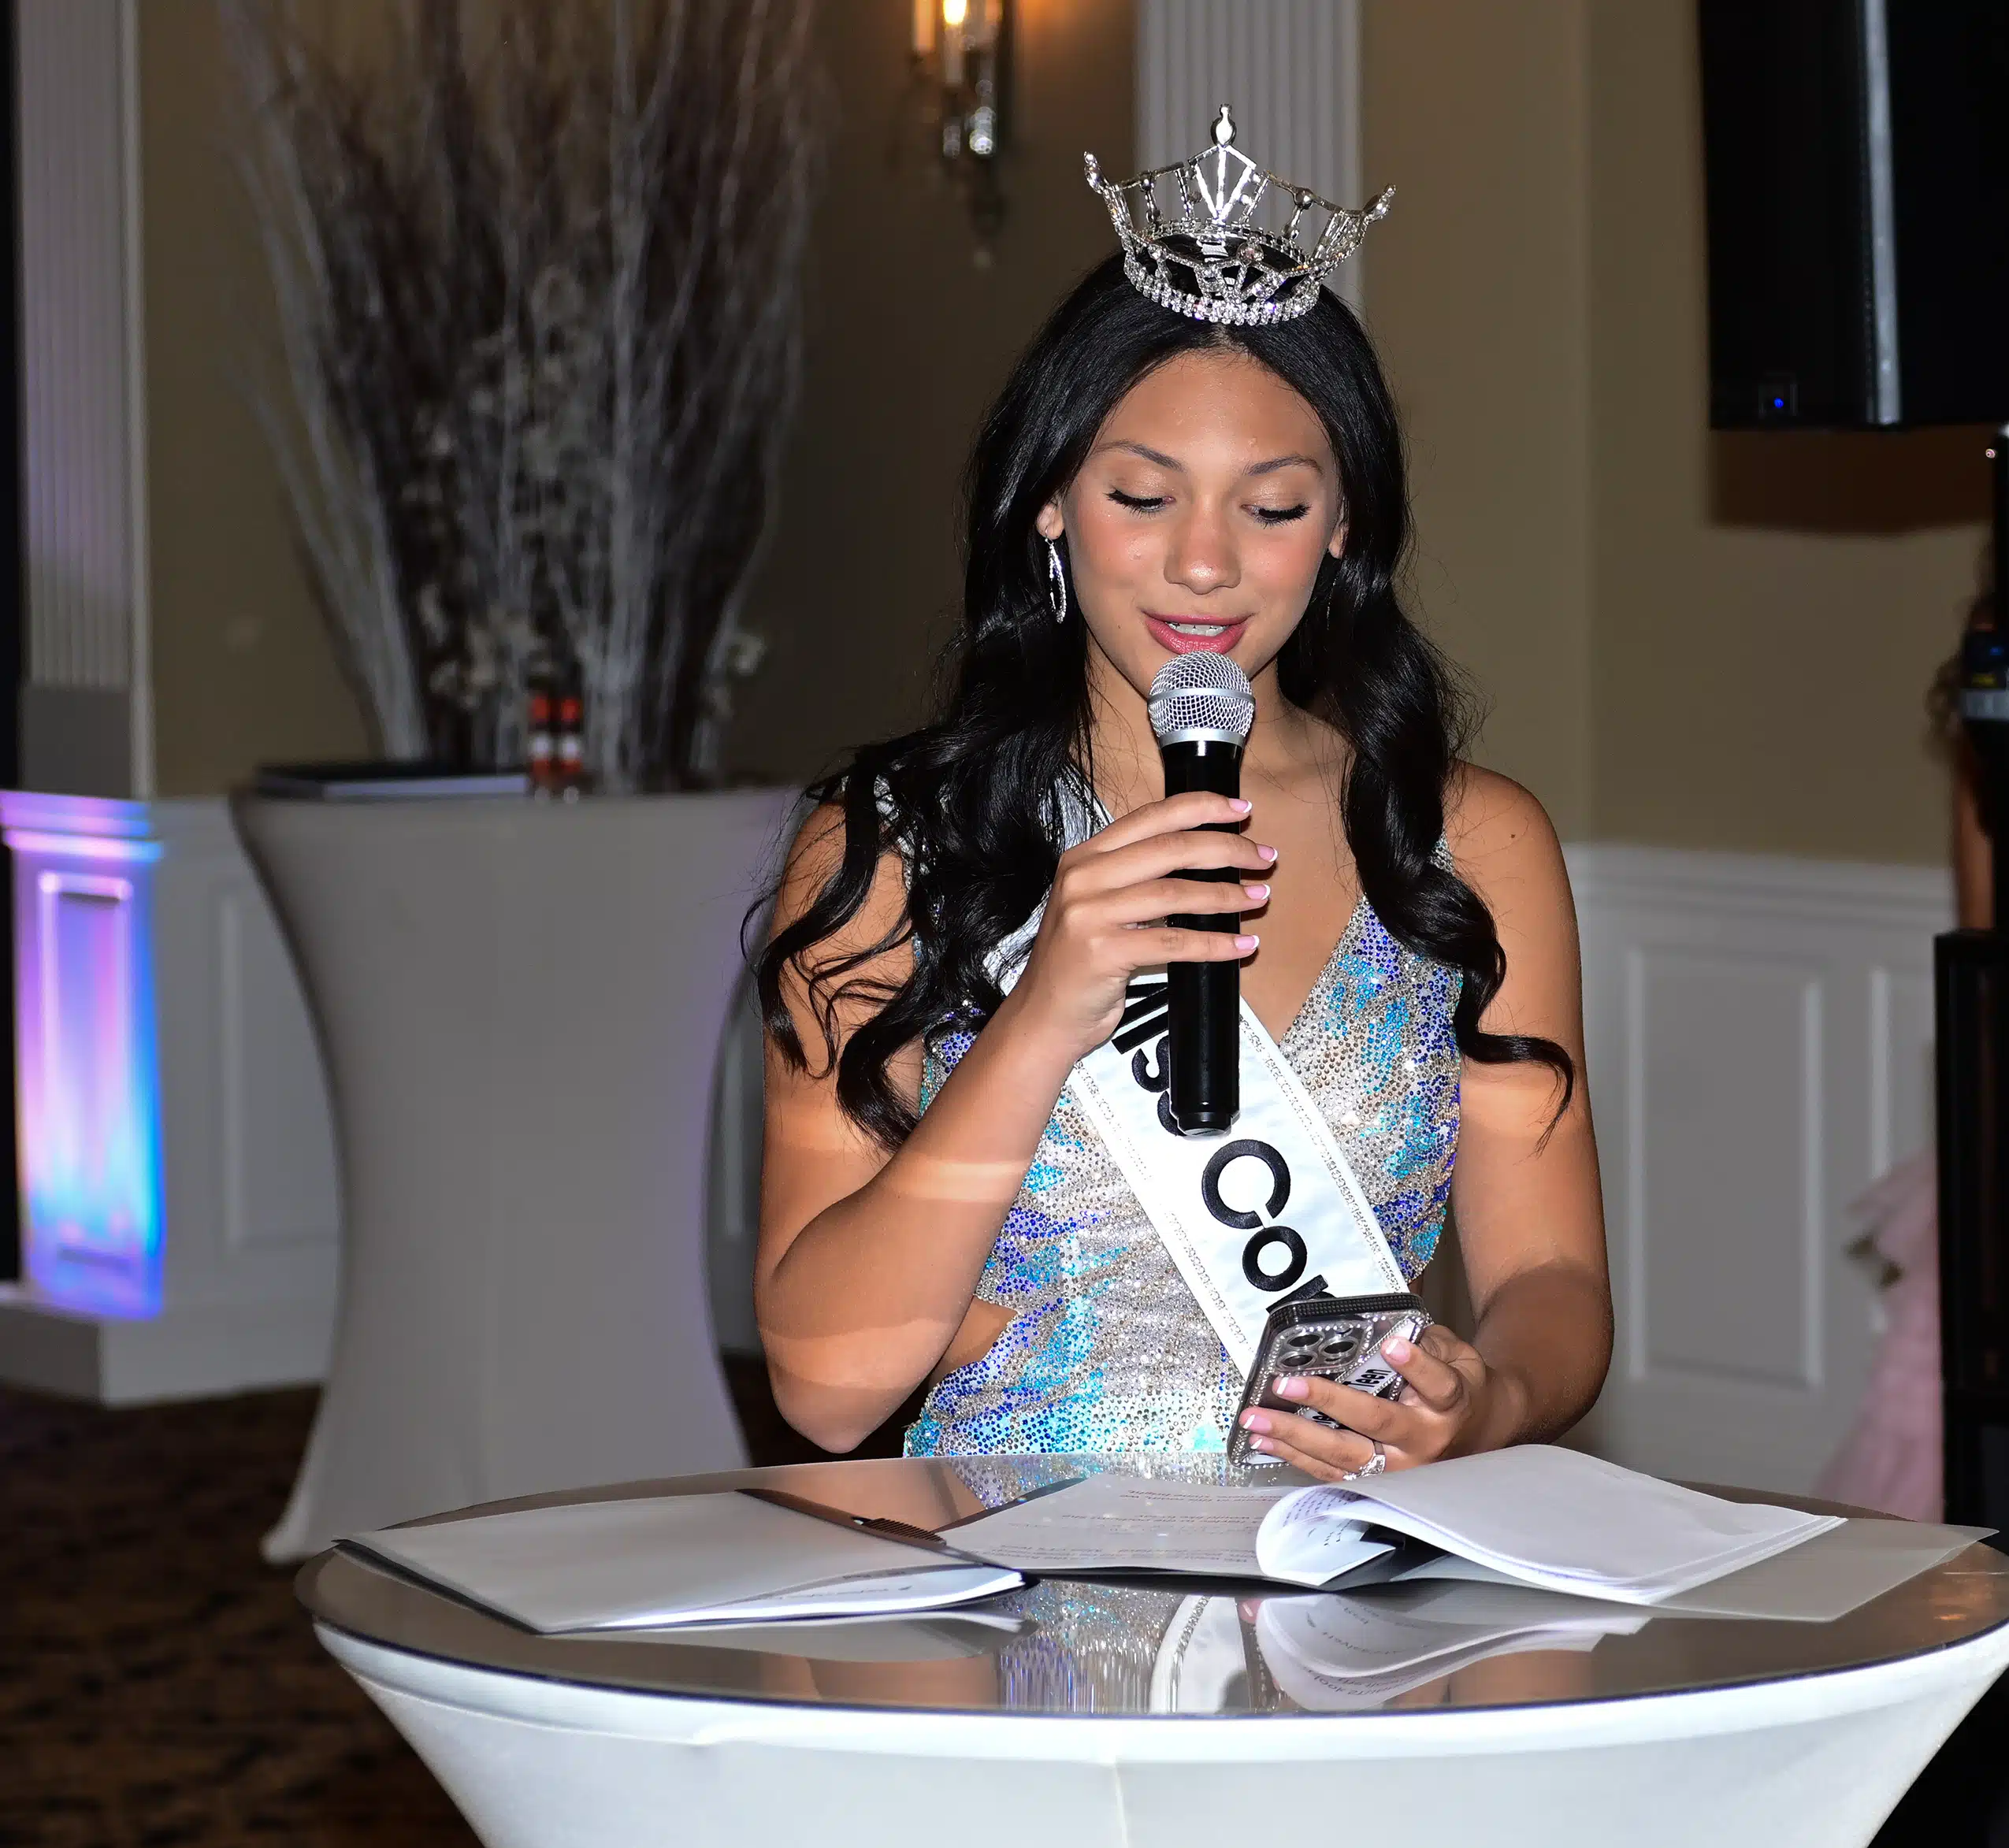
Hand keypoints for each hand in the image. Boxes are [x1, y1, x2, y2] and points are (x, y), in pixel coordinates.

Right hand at [1000, 791, 1273, 1066]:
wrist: (1042, 1017)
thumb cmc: (1079, 963)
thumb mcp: (1096, 905)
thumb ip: (1135, 878)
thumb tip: (1206, 859)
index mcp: (1084, 857)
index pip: (1150, 817)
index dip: (1201, 808)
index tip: (1240, 810)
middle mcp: (1083, 877)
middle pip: (1170, 848)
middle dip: (1227, 849)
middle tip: (1264, 857)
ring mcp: (1089, 914)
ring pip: (1176, 893)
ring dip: (1227, 897)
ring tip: (1258, 897)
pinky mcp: (1102, 953)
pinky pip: (1175, 942)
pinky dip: (1215, 944)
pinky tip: (1241, 945)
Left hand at [1234, 1326, 1525, 1478]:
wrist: (1483, 1433)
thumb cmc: (1459, 1386)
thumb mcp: (1456, 1355)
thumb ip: (1423, 1341)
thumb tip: (1381, 1324)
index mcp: (1450, 1402)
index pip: (1436, 1383)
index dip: (1415, 1365)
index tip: (1393, 1346)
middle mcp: (1425, 1440)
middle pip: (1376, 1422)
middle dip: (1327, 1402)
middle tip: (1286, 1384)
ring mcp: (1401, 1469)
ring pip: (1346, 1456)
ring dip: (1297, 1437)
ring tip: (1257, 1419)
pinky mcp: (1380, 1483)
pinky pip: (1334, 1473)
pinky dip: (1297, 1456)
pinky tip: (1266, 1439)